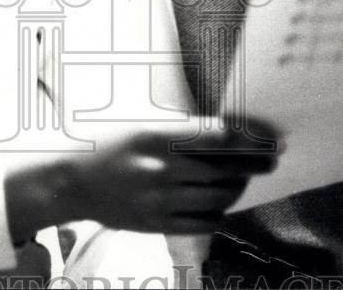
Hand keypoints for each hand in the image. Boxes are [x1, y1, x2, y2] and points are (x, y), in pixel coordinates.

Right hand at [5, 117, 277, 240]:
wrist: (71, 180)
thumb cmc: (109, 141)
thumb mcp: (140, 119)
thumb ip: (179, 125)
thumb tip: (226, 128)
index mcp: (156, 136)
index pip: (216, 138)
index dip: (249, 141)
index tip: (270, 140)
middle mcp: (160, 168)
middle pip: (224, 170)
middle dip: (253, 165)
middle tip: (271, 161)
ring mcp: (159, 199)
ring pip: (217, 198)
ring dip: (238, 188)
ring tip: (244, 179)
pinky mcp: (156, 223)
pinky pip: (202, 223)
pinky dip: (220, 214)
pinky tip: (223, 203)